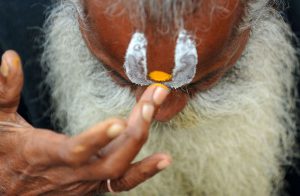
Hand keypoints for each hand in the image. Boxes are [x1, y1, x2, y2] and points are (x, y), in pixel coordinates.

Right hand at [0, 50, 171, 194]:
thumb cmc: (2, 153)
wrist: (5, 191)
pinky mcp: (92, 186)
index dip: (97, 139)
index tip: (120, 121)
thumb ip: (4, 90)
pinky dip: (143, 171)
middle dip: (137, 129)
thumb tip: (9, 57)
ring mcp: (84, 183)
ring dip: (143, 138)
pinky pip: (121, 183)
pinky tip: (163, 159)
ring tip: (158, 108)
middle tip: (155, 97)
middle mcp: (70, 173)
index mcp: (44, 154)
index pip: (74, 151)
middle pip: (111, 159)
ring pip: (120, 168)